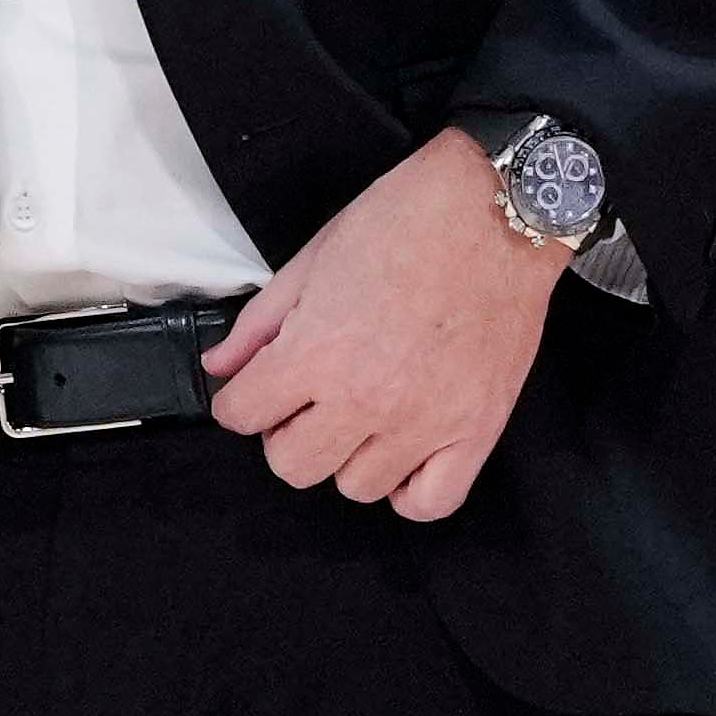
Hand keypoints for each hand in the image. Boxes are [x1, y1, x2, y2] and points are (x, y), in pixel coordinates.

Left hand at [201, 127, 567, 520]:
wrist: (495, 212)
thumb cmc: (407, 222)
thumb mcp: (312, 259)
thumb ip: (259, 323)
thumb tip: (221, 365)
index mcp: (317, 352)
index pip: (242, 416)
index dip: (239, 401)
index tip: (253, 390)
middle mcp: (366, 399)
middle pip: (293, 465)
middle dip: (284, 434)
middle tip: (304, 401)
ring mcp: (424, 423)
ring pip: (356, 488)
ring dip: (347, 456)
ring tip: (359, 414)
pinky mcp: (476, 431)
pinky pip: (430, 503)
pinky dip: (410, 490)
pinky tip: (402, 454)